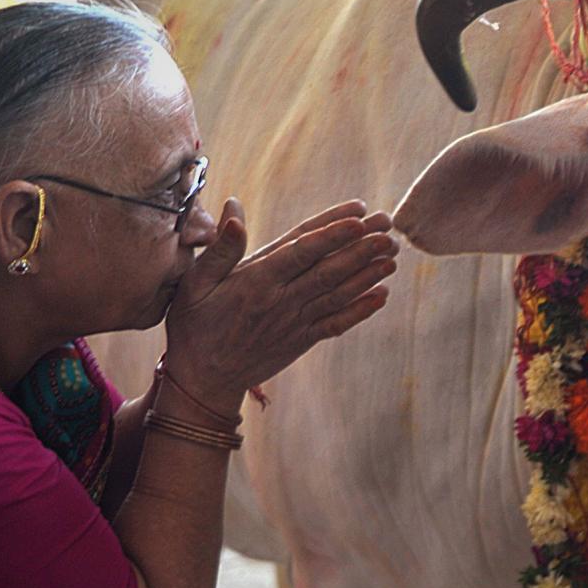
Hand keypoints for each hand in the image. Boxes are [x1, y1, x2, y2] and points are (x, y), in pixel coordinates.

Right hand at [162, 198, 396, 413]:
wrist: (202, 381)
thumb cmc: (194, 324)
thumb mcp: (195, 283)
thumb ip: (220, 247)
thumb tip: (234, 206)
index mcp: (256, 281)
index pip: (301, 250)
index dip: (332, 232)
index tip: (359, 215)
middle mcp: (281, 301)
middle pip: (329, 269)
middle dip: (362, 246)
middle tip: (389, 226)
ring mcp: (295, 322)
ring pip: (338, 294)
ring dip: (368, 273)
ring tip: (393, 253)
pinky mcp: (303, 340)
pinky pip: (337, 323)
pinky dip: (361, 310)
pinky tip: (383, 294)